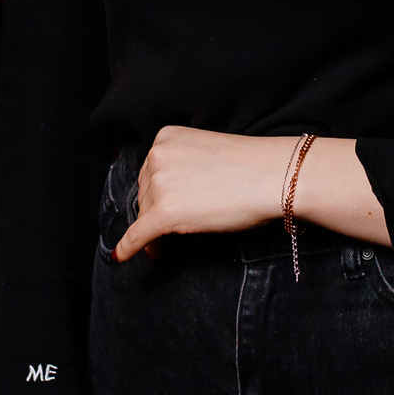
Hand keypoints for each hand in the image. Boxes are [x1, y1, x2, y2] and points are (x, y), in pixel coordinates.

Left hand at [116, 125, 289, 260]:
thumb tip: (161, 199)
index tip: (159, 208)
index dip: (154, 195)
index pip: (149, 172)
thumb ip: (181, 166)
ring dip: (153, 229)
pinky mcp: (164, 212)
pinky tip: (122, 256)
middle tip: (168, 231)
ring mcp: (159, 184)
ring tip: (170, 241)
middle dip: (154, 212)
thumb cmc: (249, 166)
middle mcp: (156, 157)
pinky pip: (138, 234)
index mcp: (165, 138)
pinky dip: (128, 247)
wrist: (272, 176)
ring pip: (145, 214)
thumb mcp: (204, 153)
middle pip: (145, 193)